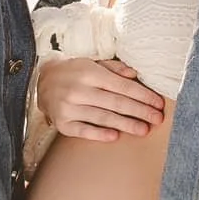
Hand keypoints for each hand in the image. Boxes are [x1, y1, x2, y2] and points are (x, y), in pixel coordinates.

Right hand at [37, 58, 164, 142]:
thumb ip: (114, 68)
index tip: (158, 104)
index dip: (142, 95)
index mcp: (89, 73)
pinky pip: (83, 130)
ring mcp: (69, 107)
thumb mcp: (92, 63)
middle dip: (140, 111)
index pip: (122, 86)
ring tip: (144, 130)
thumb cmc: (74, 72)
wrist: (40, 81)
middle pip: (116, 103)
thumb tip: (135, 74)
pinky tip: (115, 136)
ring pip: (103, 117)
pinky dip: (99, 134)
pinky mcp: (62, 123)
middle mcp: (79, 90)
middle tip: (157, 119)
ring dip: (126, 125)